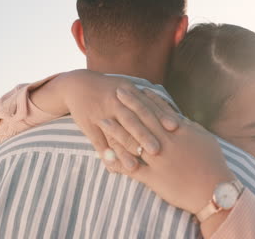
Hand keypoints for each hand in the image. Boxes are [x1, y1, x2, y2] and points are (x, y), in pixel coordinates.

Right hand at [34, 69, 179, 171]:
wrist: (78, 85)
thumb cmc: (113, 89)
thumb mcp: (130, 87)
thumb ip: (150, 101)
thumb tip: (176, 119)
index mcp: (129, 92)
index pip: (147, 106)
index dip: (161, 116)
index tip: (175, 128)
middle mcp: (114, 102)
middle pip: (131, 120)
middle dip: (144, 135)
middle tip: (156, 150)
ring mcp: (100, 113)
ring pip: (114, 134)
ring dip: (123, 151)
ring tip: (133, 167)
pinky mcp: (87, 124)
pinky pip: (97, 141)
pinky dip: (104, 154)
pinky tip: (112, 168)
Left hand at [100, 88, 235, 213]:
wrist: (215, 190)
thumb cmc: (214, 164)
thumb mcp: (205, 139)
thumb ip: (190, 128)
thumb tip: (178, 119)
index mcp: (180, 132)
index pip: (160, 111)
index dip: (147, 99)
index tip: (136, 89)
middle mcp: (167, 142)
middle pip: (144, 119)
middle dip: (129, 104)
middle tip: (117, 92)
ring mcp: (159, 160)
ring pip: (133, 141)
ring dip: (116, 130)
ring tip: (103, 120)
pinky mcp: (154, 178)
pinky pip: (131, 168)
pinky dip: (117, 161)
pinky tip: (104, 155)